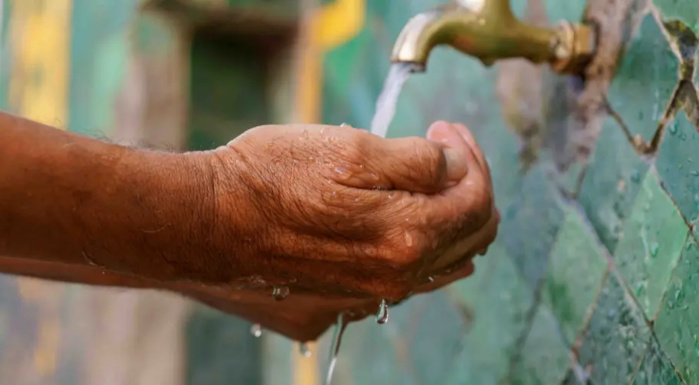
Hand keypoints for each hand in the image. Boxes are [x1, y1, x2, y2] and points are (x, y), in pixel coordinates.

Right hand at [201, 121, 497, 317]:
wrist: (207, 223)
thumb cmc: (269, 178)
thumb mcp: (350, 149)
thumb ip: (418, 160)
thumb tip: (455, 163)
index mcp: (406, 237)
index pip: (477, 201)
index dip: (472, 158)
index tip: (447, 130)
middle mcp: (395, 277)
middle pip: (469, 236)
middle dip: (469, 185)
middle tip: (447, 150)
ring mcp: (369, 295)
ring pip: (442, 261)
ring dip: (447, 216)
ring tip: (429, 181)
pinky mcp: (343, 301)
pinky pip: (403, 277)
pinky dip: (417, 244)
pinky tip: (397, 218)